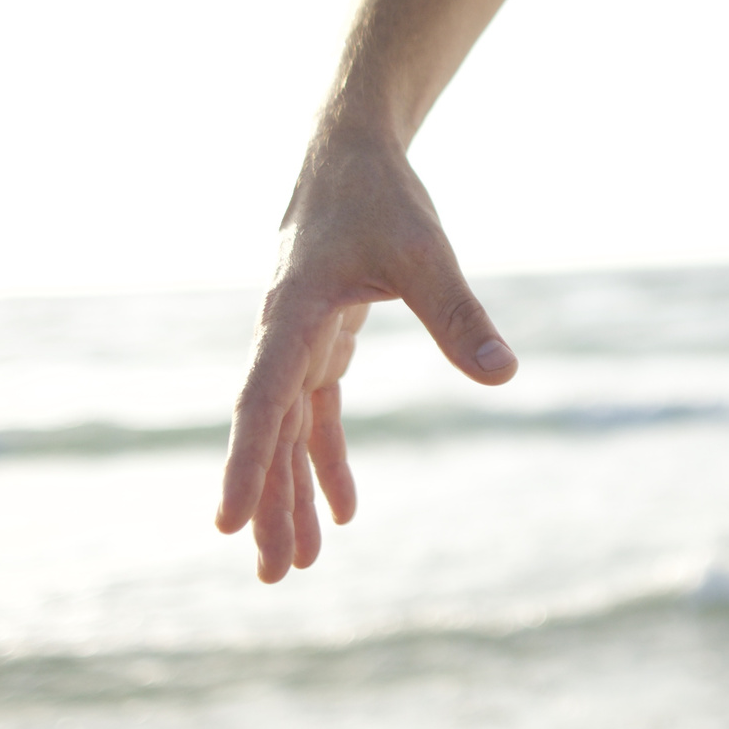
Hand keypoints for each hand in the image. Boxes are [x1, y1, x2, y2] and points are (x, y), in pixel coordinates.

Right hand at [214, 131, 518, 581]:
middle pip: (270, 434)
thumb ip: (458, 314)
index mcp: (291, 313)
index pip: (262, 399)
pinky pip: (317, 414)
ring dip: (291, 494)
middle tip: (272, 578)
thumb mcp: (425, 253)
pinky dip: (326, 459)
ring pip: (289, 432)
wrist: (353, 150)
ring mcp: (298, 341)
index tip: (226, 524)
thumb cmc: (381, 195)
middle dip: (270, 506)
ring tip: (296, 565)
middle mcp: (283, 335)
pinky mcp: (321, 339)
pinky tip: (342, 509)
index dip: (245, 463)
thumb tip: (502, 375)